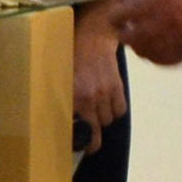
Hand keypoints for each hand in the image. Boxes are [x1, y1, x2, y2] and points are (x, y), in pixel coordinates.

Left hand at [73, 5, 127, 138]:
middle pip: (96, 130)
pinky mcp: (118, 86)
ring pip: (108, 120)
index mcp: (72, 96)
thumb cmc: (72, 55)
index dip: (80, 142)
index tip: (79, 147)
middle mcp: (90, 96)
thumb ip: (62, 99)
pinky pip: (120, 110)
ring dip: (102, 120)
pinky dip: (115, 110)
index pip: (78, 129)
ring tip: (96, 111)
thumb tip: (63, 121)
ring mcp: (106, 92)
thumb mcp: (61, 77)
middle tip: (89, 139)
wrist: (94, 34)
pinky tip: (108, 103)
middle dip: (92, 137)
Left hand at [114, 0, 181, 66]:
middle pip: (127, 37)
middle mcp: (159, 23)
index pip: (119, 15)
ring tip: (144, 36)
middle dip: (125, 33)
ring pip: (141, 51)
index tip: (119, 16)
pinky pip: (159, 60)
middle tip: (128, 28)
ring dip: (138, 44)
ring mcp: (170, 41)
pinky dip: (154, 54)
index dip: (116, 17)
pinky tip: (157, 46)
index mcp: (153, 1)